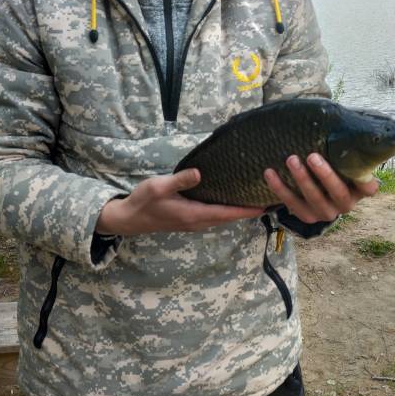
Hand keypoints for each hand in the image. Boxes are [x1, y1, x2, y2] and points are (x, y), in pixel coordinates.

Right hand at [97, 168, 263, 235]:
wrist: (129, 219)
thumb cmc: (144, 201)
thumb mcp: (159, 186)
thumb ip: (180, 180)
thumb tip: (199, 173)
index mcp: (193, 214)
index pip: (226, 214)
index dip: (245, 211)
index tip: (263, 206)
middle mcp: (197, 221)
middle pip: (228, 218)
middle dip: (246, 210)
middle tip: (265, 199)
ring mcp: (193, 222)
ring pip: (221, 218)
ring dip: (237, 211)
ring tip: (252, 199)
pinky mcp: (188, 219)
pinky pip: (213, 216)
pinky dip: (225, 210)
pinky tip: (229, 200)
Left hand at [264, 153, 379, 223]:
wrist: (312, 185)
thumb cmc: (330, 161)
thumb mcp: (339, 156)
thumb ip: (342, 145)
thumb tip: (334, 116)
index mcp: (359, 189)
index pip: (369, 187)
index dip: (365, 182)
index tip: (356, 166)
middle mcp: (345, 204)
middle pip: (338, 193)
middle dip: (325, 175)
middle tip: (312, 156)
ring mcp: (326, 212)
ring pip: (315, 200)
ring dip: (302, 180)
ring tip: (291, 160)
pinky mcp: (307, 217)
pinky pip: (292, 204)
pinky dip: (280, 188)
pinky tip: (269, 173)